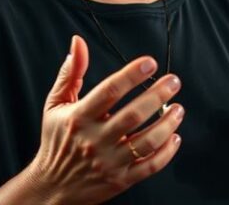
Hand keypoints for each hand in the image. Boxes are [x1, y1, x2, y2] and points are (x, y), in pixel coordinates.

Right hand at [28, 35, 183, 204]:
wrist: (51, 186)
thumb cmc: (57, 140)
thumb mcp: (56, 104)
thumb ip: (71, 73)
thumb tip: (78, 42)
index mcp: (79, 117)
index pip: (109, 91)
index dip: (131, 74)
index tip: (150, 62)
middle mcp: (94, 140)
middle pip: (133, 115)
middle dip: (157, 95)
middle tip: (173, 81)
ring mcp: (109, 162)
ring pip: (146, 142)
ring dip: (167, 123)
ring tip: (178, 108)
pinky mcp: (120, 180)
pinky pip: (149, 166)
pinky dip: (166, 152)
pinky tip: (174, 136)